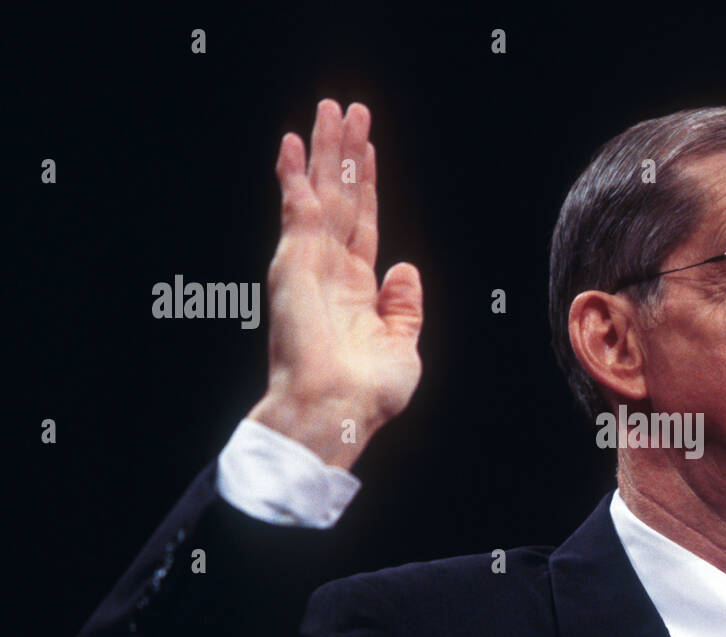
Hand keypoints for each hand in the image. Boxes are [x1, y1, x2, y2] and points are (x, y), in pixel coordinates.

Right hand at [249, 99, 422, 468]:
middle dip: (344, 153)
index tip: (367, 149)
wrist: (335, 411)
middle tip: (347, 108)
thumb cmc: (367, 394)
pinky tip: (293, 144)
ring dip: (324, 149)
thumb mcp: (402, 347)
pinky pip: (296, 210)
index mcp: (355, 291)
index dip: (366, 184)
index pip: (361, 223)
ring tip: (330, 108)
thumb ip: (403, 307)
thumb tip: (405, 268)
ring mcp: (310, 265)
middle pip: (340, 198)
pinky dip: (294, 175)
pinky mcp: (294, 264)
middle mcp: (330, 271)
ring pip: (320, 193)